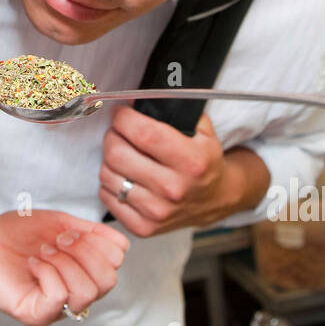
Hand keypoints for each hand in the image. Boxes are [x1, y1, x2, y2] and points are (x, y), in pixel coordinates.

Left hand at [0, 211, 129, 325]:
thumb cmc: (13, 234)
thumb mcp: (57, 223)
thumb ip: (90, 231)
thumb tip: (122, 241)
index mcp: (82, 271)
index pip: (115, 263)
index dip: (98, 241)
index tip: (69, 231)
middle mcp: (74, 293)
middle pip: (108, 280)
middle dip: (84, 251)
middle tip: (57, 241)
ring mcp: (56, 307)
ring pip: (88, 292)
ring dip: (65, 262)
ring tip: (43, 253)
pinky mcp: (36, 315)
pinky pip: (59, 297)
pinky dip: (48, 272)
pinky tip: (33, 264)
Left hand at [97, 106, 242, 236]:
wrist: (216, 200)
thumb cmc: (205, 162)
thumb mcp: (203, 132)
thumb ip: (176, 111)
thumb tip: (139, 99)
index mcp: (191, 162)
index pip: (143, 133)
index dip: (124, 118)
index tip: (122, 113)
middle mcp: (174, 189)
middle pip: (118, 153)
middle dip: (113, 135)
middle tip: (119, 131)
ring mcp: (157, 211)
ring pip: (108, 174)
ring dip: (109, 159)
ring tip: (123, 153)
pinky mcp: (143, 227)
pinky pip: (107, 196)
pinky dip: (110, 182)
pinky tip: (124, 175)